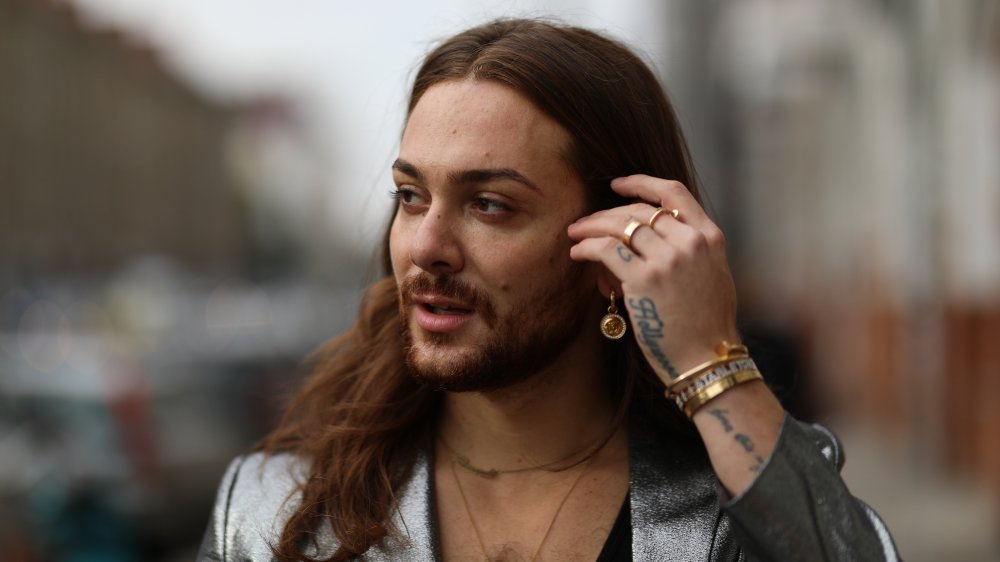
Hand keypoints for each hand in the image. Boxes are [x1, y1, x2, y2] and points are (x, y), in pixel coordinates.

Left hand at [567, 175, 739, 384]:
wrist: (708, 358)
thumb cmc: (707, 326)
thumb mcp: (712, 276)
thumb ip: (689, 252)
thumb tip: (645, 242)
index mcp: (709, 237)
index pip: (673, 193)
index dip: (642, 183)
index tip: (618, 185)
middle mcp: (690, 242)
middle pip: (639, 210)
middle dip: (607, 213)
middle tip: (586, 222)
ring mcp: (668, 259)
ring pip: (620, 226)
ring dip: (591, 227)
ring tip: (575, 234)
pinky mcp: (645, 279)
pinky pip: (607, 250)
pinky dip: (587, 248)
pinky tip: (578, 253)